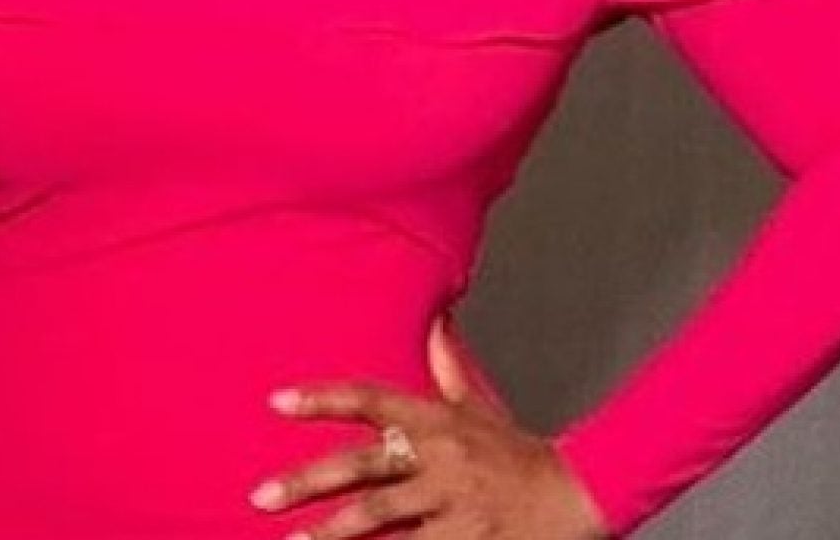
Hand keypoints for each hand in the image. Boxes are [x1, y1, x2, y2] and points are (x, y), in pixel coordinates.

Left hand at [249, 314, 610, 538]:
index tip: (276, 401)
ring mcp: (453, 502)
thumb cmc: (519, 452)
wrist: (579, 492)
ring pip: (381, 518)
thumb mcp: (480, 407)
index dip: (322, 398)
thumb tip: (435, 320)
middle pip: (364, 466)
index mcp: (436, 420)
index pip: (370, 397)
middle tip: (260, 495)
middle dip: (309, 482)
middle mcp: (439, 456)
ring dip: (333, 536)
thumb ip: (448, 369)